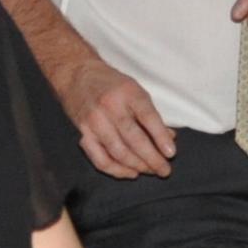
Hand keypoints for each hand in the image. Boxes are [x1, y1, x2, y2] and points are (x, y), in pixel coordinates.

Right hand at [60, 57, 177, 180]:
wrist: (76, 74)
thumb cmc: (111, 83)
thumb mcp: (135, 90)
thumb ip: (151, 114)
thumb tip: (169, 139)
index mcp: (128, 92)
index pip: (148, 117)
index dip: (160, 137)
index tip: (171, 153)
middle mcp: (110, 107)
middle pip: (134, 139)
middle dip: (152, 158)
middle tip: (164, 170)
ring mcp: (95, 122)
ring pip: (118, 152)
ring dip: (137, 165)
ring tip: (151, 171)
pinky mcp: (83, 134)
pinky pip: (100, 158)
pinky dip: (116, 170)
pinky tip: (130, 173)